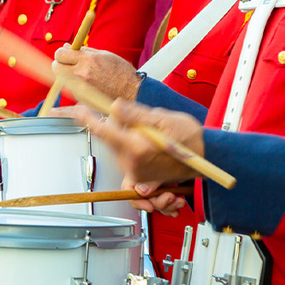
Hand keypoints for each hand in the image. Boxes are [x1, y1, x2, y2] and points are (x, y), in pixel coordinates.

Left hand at [53, 46, 140, 100]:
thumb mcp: (103, 55)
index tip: (65, 55)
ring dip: (67, 75)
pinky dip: (75, 85)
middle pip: (56, 67)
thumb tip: (67, 46)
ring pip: (62, 79)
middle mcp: (81, 74)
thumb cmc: (120, 71)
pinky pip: (71, 88)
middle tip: (68, 64)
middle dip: (60, 64)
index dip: (61, 54)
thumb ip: (83, 51)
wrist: (131, 91)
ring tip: (82, 75)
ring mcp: (80, 88)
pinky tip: (89, 84)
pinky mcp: (81, 98)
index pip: (60, 54)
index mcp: (87, 60)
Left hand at [76, 100, 200, 215]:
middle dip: (114, 124)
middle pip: (108, 138)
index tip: (79, 109)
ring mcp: (134, 173)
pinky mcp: (138, 178)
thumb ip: (135, 113)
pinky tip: (139, 142)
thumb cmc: (189, 139)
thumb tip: (114, 106)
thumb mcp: (164, 118)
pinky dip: (127, 152)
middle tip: (134, 117)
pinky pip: (122, 161)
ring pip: (115, 148)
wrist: (205, 159)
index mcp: (138, 148)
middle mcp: (133, 163)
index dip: (86, 118)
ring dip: (122, 137)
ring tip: (144, 132)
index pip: (103, 131)